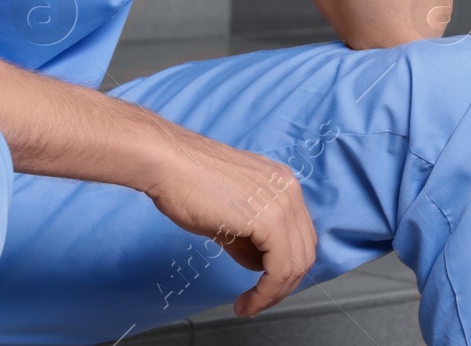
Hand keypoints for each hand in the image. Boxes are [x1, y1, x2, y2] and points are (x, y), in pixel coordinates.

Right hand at [141, 131, 318, 317]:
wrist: (168, 164)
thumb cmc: (186, 182)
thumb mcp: (228, 215)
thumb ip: (249, 238)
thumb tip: (259, 263)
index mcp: (281, 183)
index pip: (299, 236)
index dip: (284, 269)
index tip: (263, 288)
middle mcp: (289, 189)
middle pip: (302, 252)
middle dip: (282, 285)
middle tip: (257, 301)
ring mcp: (282, 203)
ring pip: (294, 265)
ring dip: (273, 294)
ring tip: (249, 305)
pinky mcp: (269, 220)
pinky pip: (279, 269)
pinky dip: (266, 293)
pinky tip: (247, 302)